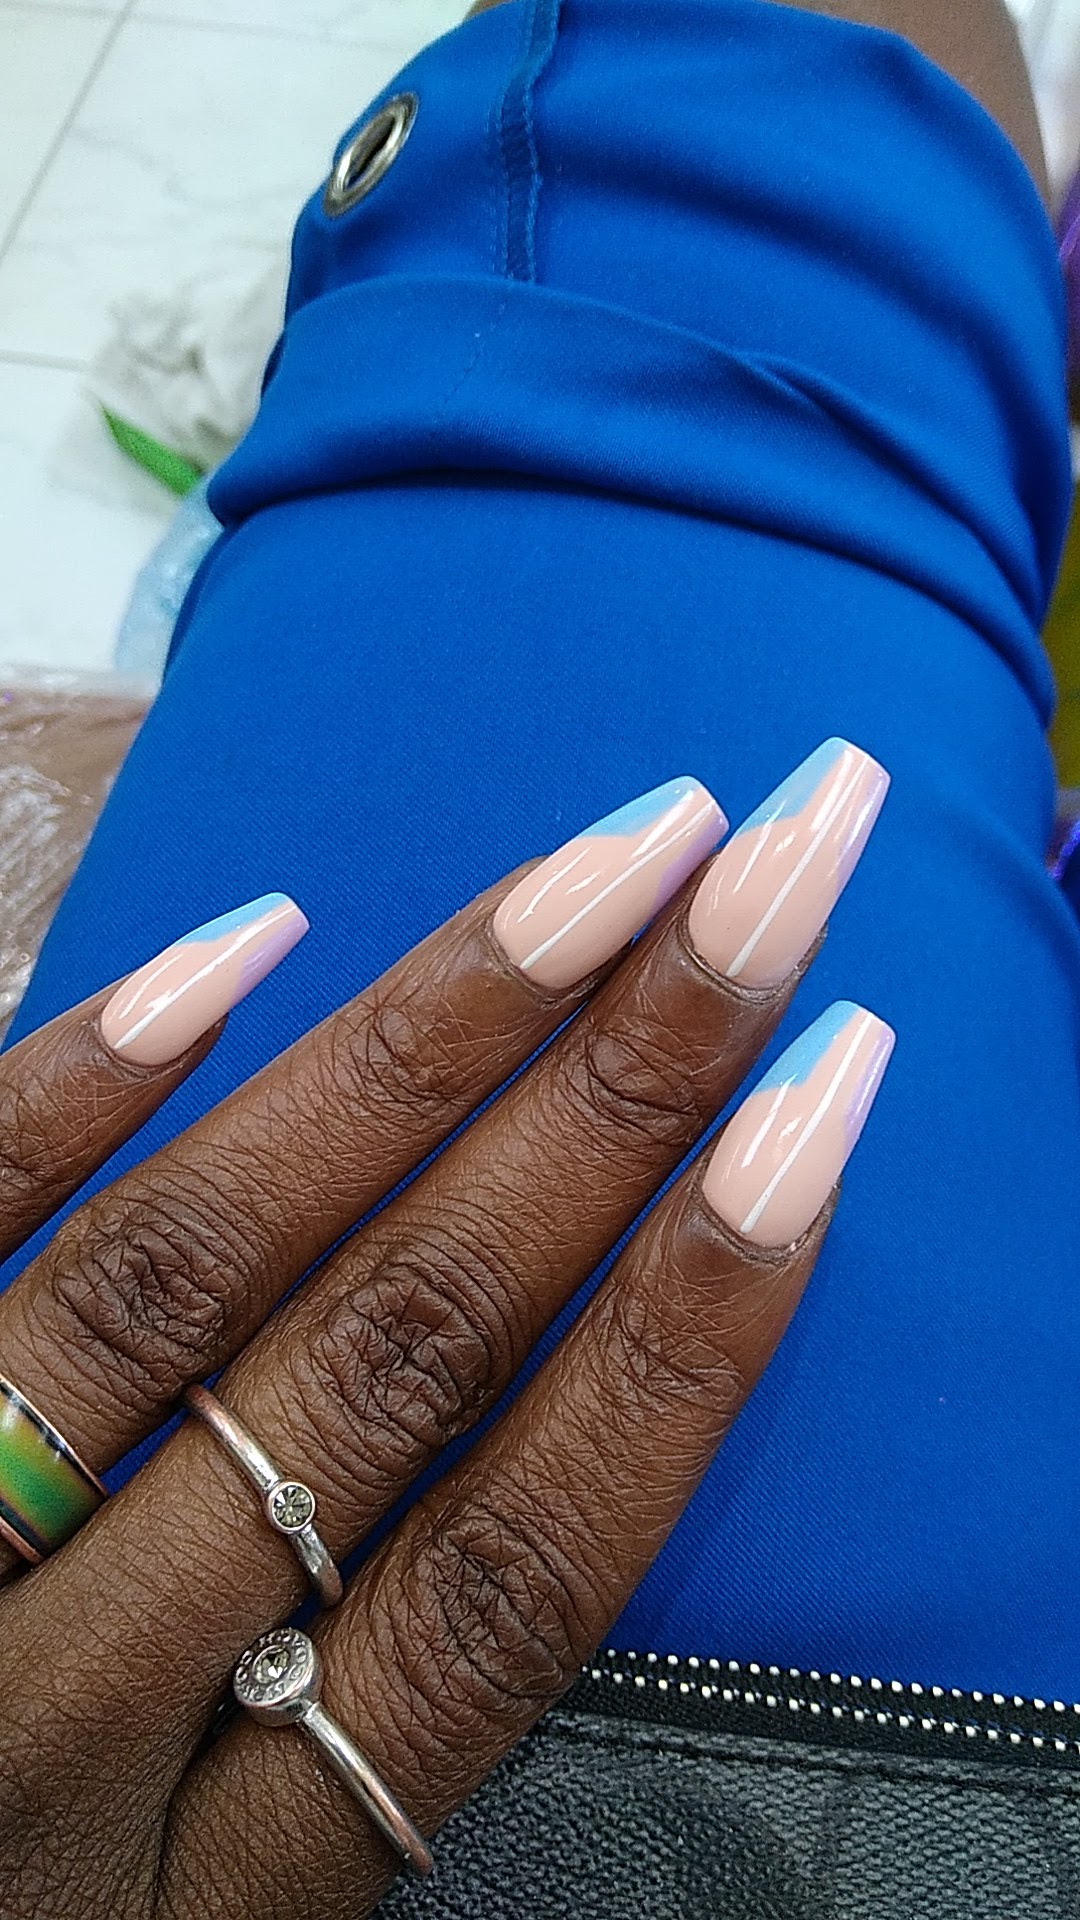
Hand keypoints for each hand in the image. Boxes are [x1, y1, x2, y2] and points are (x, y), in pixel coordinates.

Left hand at [0, 756, 890, 1917]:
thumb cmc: (17, 1916)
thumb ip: (328, 1743)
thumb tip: (518, 1427)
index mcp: (210, 1902)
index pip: (513, 1581)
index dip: (688, 1339)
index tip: (816, 1118)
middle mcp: (58, 1741)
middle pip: (387, 1373)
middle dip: (603, 1111)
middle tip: (752, 888)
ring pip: (183, 1280)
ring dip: (410, 1050)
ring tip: (586, 876)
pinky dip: (78, 1099)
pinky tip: (246, 952)